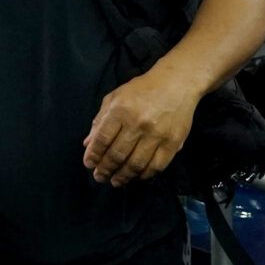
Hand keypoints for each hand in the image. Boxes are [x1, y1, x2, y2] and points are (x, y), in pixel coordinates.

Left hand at [84, 70, 198, 186]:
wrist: (177, 83)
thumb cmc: (142, 89)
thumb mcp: (115, 97)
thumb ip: (100, 120)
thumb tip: (88, 144)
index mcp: (120, 110)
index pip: (102, 139)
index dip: (93, 155)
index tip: (89, 164)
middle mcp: (138, 124)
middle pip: (117, 154)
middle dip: (105, 169)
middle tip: (100, 177)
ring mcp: (156, 135)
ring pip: (136, 164)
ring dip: (123, 176)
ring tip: (116, 181)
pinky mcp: (173, 142)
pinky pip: (156, 166)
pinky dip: (144, 175)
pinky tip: (137, 176)